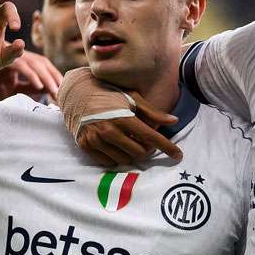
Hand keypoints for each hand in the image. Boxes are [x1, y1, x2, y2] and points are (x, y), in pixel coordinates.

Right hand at [0, 51, 62, 100]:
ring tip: (55, 91)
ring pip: (32, 61)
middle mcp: (13, 54)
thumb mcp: (14, 91)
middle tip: (62, 92)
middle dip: (53, 76)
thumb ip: (29, 87)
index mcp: (18, 60)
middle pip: (40, 60)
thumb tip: (49, 88)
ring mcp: (5, 53)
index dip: (54, 76)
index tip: (62, 91)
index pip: (41, 64)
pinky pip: (19, 64)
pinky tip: (38, 86)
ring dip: (46, 76)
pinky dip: (30, 75)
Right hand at [58, 68, 182, 165]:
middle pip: (139, 153)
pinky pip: (108, 162)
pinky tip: (115, 145)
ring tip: (129, 141)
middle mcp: (109, 131)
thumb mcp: (131, 97)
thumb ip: (152, 112)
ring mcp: (95, 140)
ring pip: (124, 160)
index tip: (178, 155)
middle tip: (145, 140)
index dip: (167, 148)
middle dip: (147, 149)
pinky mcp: (85, 146)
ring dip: (131, 154)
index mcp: (123, 117)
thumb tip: (174, 121)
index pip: (151, 138)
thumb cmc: (107, 93)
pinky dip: (116, 156)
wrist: (75, 93)